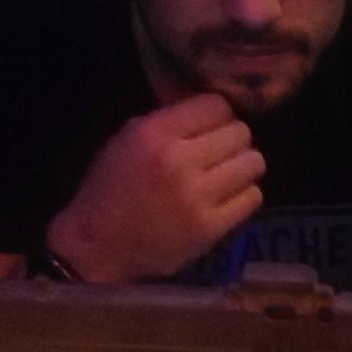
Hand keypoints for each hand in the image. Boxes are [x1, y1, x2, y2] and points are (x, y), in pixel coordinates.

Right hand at [46, 93, 264, 281]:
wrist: (98, 246)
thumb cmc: (110, 189)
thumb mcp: (127, 139)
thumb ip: (168, 119)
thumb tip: (209, 106)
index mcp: (155, 134)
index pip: (216, 105)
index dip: (216, 114)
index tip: (210, 126)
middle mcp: (179, 162)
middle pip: (240, 132)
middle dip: (233, 139)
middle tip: (220, 152)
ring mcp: (198, 197)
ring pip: (254, 163)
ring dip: (243, 166)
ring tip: (228, 174)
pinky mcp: (211, 228)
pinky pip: (252, 197)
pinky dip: (244, 195)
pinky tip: (228, 198)